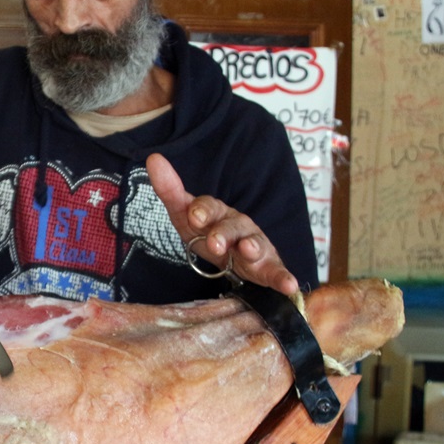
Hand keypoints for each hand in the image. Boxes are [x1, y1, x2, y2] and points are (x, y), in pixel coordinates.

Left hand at [145, 152, 298, 295]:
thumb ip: (170, 190)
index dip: (202, 211)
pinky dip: (283, 278)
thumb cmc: (207, 232)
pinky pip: (276, 272)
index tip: (194, 216)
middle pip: (231, 226)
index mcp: (216, 213)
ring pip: (254, 245)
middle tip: (213, 243)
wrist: (233, 257)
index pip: (208, 207)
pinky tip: (290, 285)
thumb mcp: (184, 215)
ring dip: (251, 247)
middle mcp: (238, 226)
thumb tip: (153, 159)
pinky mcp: (268, 267)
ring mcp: (255, 245)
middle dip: (222, 233)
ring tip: (248, 251)